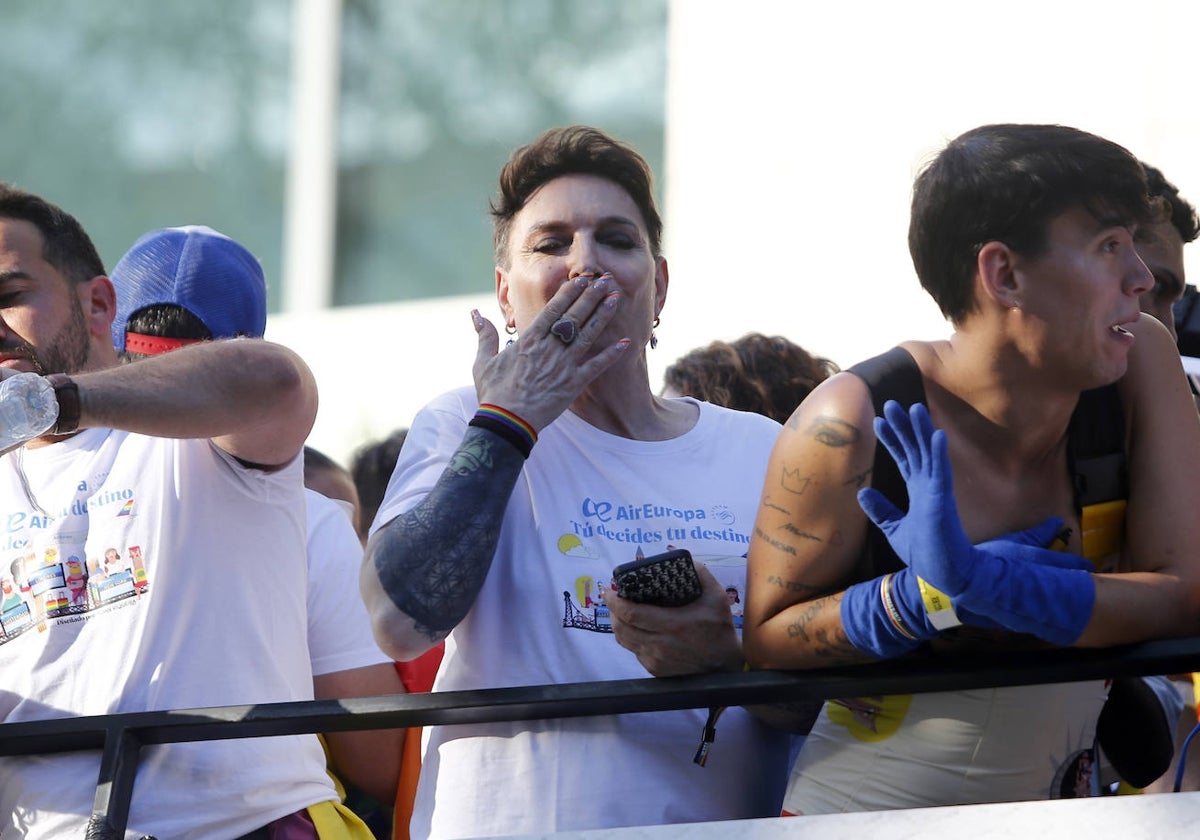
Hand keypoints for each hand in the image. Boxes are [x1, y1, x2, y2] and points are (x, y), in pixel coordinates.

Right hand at [470, 273, 630, 431]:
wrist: (506, 422)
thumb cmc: (493, 392)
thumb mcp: (483, 361)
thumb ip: (485, 335)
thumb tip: (475, 313)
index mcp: (529, 340)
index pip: (553, 310)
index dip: (569, 292)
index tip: (582, 279)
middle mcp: (549, 348)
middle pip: (574, 316)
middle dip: (590, 296)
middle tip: (606, 280)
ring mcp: (563, 366)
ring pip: (587, 335)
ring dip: (602, 316)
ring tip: (615, 299)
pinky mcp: (573, 385)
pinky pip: (596, 367)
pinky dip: (611, 355)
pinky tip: (625, 342)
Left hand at [606, 562, 742, 676]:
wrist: (724, 666)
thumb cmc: (719, 629)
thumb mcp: (717, 597)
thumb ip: (701, 574)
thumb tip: (681, 558)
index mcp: (672, 625)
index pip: (631, 614)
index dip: (614, 602)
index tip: (608, 590)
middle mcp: (660, 645)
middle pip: (621, 628)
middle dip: (612, 611)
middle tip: (611, 597)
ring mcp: (655, 660)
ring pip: (624, 640)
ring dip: (617, 624)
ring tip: (618, 611)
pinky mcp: (654, 669)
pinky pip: (634, 650)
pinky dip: (630, 637)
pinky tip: (634, 628)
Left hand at [856, 400, 974, 595]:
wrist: (941, 573)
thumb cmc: (924, 552)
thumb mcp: (893, 529)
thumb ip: (880, 510)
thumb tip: (860, 493)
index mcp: (917, 490)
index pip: (903, 458)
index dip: (891, 439)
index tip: (877, 421)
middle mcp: (928, 486)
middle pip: (914, 449)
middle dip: (902, 427)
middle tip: (889, 404)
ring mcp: (937, 491)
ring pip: (928, 454)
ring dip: (921, 431)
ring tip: (913, 408)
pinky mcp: (944, 500)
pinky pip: (942, 472)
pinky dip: (939, 454)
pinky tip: (937, 435)